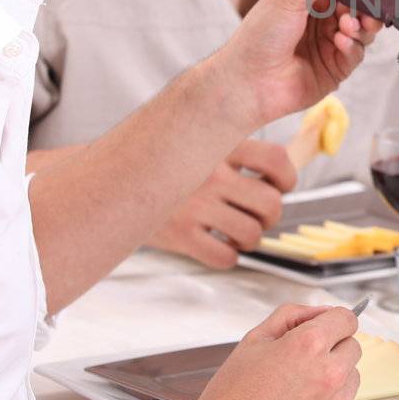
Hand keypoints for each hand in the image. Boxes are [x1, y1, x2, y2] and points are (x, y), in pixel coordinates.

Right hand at [148, 139, 296, 268]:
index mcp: (219, 145)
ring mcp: (195, 205)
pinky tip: (218, 246)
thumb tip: (285, 160)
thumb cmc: (165, 165)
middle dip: (271, 215)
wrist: (111, 181)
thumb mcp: (200, 142)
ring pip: (252, 232)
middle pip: (270, 202)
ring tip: (237, 232)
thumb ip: (235, 146)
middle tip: (258, 215)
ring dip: (250, 238)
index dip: (287, 178)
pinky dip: (228, 257)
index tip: (279, 185)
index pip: (276, 159)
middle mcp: (210, 174)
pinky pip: (224, 257)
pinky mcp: (179, 235)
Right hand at [182, 304, 360, 399]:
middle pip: (353, 348)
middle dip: (333, 351)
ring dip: (333, 382)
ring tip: (297, 394)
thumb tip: (319, 312)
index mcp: (308, 345)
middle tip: (303, 366)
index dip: (334, 323)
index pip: (347, 319)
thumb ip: (291, 317)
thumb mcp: (253, 341)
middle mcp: (328, 374)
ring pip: (351, 381)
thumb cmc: (230, 399)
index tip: (328, 331)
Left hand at [216, 0, 385, 129]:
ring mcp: (329, 45)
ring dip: (361, 26)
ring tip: (347, 26)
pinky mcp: (334, 69)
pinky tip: (339, 42)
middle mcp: (321, 20)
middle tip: (369, 8)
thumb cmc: (261, 33)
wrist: (247, 80)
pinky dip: (353, 46)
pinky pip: (356, 54)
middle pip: (360, 8)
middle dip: (368, 7)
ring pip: (363, 31)